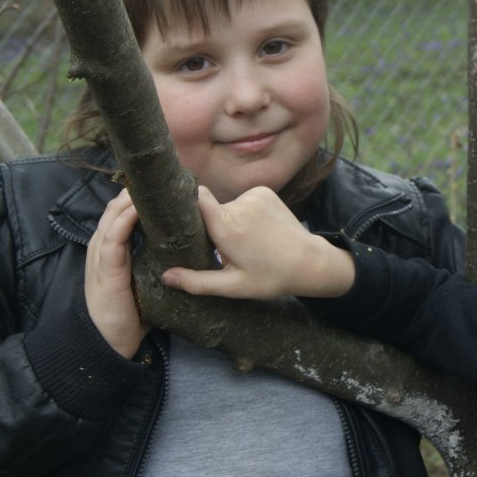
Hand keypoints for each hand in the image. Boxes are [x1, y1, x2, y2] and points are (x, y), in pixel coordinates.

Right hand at [85, 189, 147, 358]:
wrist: (108, 340)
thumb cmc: (129, 313)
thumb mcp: (143, 281)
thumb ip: (156, 262)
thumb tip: (184, 250)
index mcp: (112, 246)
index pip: (123, 212)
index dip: (139, 198)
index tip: (164, 187)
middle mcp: (104, 244)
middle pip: (117, 206)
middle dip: (136, 191)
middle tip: (162, 178)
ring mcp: (101, 253)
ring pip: (112, 214)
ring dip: (130, 198)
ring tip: (150, 184)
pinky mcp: (104, 266)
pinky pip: (113, 236)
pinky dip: (124, 219)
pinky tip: (138, 209)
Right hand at [160, 186, 355, 299]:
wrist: (311, 262)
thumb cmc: (271, 278)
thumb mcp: (234, 286)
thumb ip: (198, 282)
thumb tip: (166, 277)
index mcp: (227, 228)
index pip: (196, 198)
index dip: (183, 201)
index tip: (175, 212)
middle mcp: (239, 206)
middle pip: (210, 209)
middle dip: (212, 226)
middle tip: (224, 249)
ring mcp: (254, 195)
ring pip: (227, 206)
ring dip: (230, 221)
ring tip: (247, 242)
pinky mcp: (264, 191)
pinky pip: (243, 200)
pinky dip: (245, 213)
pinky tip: (258, 231)